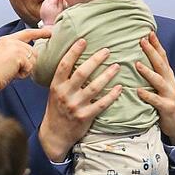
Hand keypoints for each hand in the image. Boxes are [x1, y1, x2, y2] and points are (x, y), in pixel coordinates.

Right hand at [0, 28, 51, 89]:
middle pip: (33, 52)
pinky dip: (22, 74)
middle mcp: (12, 40)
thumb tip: (30, 58)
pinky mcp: (19, 55)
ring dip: (24, 69)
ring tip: (10, 71)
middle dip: (28, 64)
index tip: (50, 31)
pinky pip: (30, 67)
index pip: (27, 33)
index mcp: (6, 40)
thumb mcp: (3, 57)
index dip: (40, 33)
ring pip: (33, 60)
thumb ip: (15, 53)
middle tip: (13, 71)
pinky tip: (11, 74)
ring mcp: (16, 47)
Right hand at [38, 39, 121, 161]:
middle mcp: (65, 94)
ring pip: (95, 87)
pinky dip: (112, 96)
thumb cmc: (57, 108)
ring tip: (117, 66)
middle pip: (82, 73)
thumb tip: (73, 57)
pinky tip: (119, 88)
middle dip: (95, 60)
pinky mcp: (85, 117)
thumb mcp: (55, 92)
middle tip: (107, 50)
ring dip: (107, 75)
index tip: (83, 40)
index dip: (74, 51)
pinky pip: (102, 104)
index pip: (64, 65)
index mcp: (56, 86)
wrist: (55, 134)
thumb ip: (63, 78)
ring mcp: (76, 106)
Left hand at [39, 0, 66, 25]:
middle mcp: (45, 5)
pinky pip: (44, 3)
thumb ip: (60, 2)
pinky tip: (52, 3)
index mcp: (50, 5)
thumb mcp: (60, 10)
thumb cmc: (56, 19)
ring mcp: (42, 8)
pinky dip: (48, 2)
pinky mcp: (41, 10)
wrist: (50, 27)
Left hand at [136, 33, 174, 144]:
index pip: (162, 57)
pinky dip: (147, 95)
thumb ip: (155, 74)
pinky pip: (156, 101)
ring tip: (137, 64)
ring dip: (148, 72)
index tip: (148, 32)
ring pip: (159, 81)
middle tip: (141, 40)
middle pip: (161, 64)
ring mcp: (170, 95)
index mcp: (168, 76)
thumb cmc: (167, 103)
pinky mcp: (167, 108)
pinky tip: (138, 91)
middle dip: (152, 51)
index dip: (156, 44)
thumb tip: (140, 60)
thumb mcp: (163, 86)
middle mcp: (170, 82)